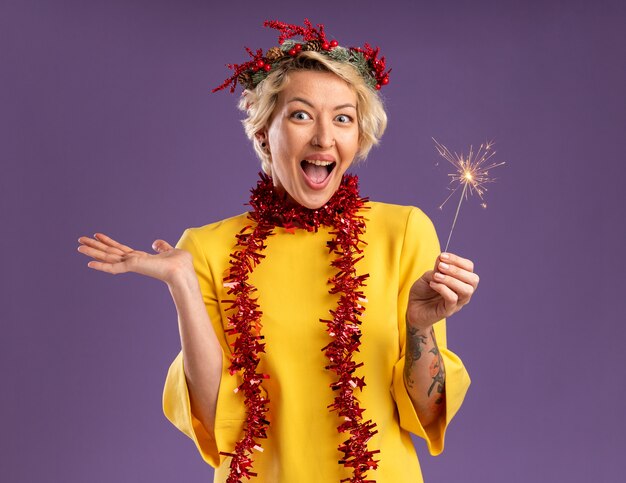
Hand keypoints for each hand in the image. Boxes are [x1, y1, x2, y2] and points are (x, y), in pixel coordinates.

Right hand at [77, 233, 192, 285]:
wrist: (183, 271)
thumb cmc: (179, 264)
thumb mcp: (169, 251)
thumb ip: (161, 247)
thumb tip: (156, 242)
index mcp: (140, 258)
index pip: (120, 249)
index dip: (109, 242)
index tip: (98, 235)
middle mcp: (133, 261)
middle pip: (110, 252)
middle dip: (95, 245)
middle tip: (80, 240)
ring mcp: (132, 265)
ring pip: (108, 257)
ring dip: (93, 252)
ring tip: (79, 247)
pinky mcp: (132, 267)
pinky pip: (113, 267)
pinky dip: (101, 266)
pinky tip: (90, 263)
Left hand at [406, 252, 479, 329]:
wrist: (413, 309)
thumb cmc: (423, 291)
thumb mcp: (428, 275)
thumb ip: (437, 268)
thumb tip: (442, 258)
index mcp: (461, 281)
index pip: (469, 267)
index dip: (457, 260)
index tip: (442, 256)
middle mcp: (463, 292)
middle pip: (473, 279)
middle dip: (457, 270)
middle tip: (440, 266)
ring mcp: (457, 303)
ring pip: (466, 290)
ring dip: (451, 280)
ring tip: (436, 276)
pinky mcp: (448, 311)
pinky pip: (452, 299)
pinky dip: (443, 289)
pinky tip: (433, 284)